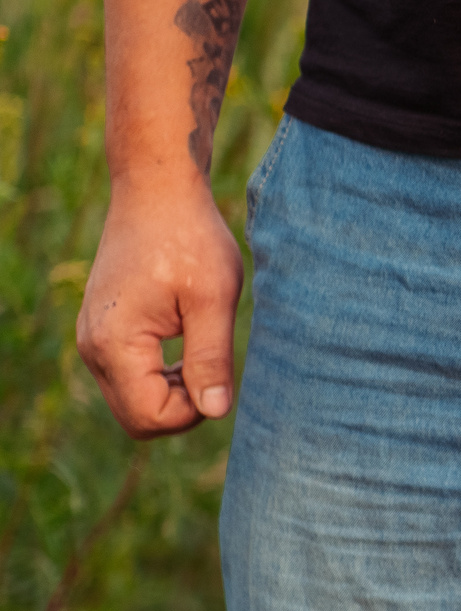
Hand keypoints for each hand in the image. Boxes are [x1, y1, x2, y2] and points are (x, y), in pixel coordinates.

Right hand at [75, 169, 242, 437]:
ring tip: (202, 349)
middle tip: (212, 367)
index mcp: (115, 342)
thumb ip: (211, 358)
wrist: (156, 192)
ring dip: (172, 391)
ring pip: (132, 400)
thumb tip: (215, 412)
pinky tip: (186, 343)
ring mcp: (92, 338)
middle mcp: (92, 346)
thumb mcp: (214, 299)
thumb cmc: (190, 238)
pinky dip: (160, 375)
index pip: (150, 418)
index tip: (218, 375)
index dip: (193, 412)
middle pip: (137, 418)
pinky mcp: (102, 329)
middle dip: (181, 408)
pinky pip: (129, 376)